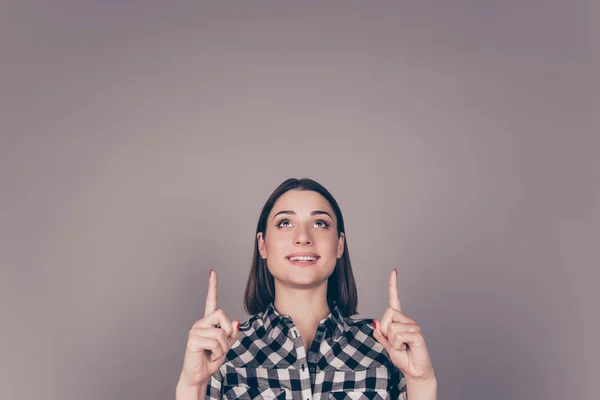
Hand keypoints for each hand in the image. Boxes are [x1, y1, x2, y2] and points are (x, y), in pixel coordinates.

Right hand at [178, 270, 239, 387]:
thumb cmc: (211, 359)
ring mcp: (195, 330)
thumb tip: (236, 322)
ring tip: (213, 353)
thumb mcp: (227, 345)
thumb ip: (232, 334)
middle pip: (221, 314)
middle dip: (228, 332)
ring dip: (223, 348)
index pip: (211, 300)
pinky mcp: (193, 339)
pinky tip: (209, 356)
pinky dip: (217, 352)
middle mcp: (200, 323)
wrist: (200, 375)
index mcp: (208, 322)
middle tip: (222, 346)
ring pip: (220, 332)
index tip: (212, 272)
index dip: (212, 286)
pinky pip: (214, 342)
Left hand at [373, 270, 434, 382]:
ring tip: (401, 347)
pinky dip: (397, 346)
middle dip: (385, 330)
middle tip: (394, 342)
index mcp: (399, 320)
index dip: (394, 285)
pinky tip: (406, 348)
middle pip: (387, 313)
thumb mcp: (386, 345)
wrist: (413, 371)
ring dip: (391, 341)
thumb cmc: (402, 357)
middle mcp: (407, 320)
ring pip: (391, 327)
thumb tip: (375, 322)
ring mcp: (413, 326)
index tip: (394, 271)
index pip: (395, 299)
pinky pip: (398, 335)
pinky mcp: (417, 334)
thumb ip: (380, 334)